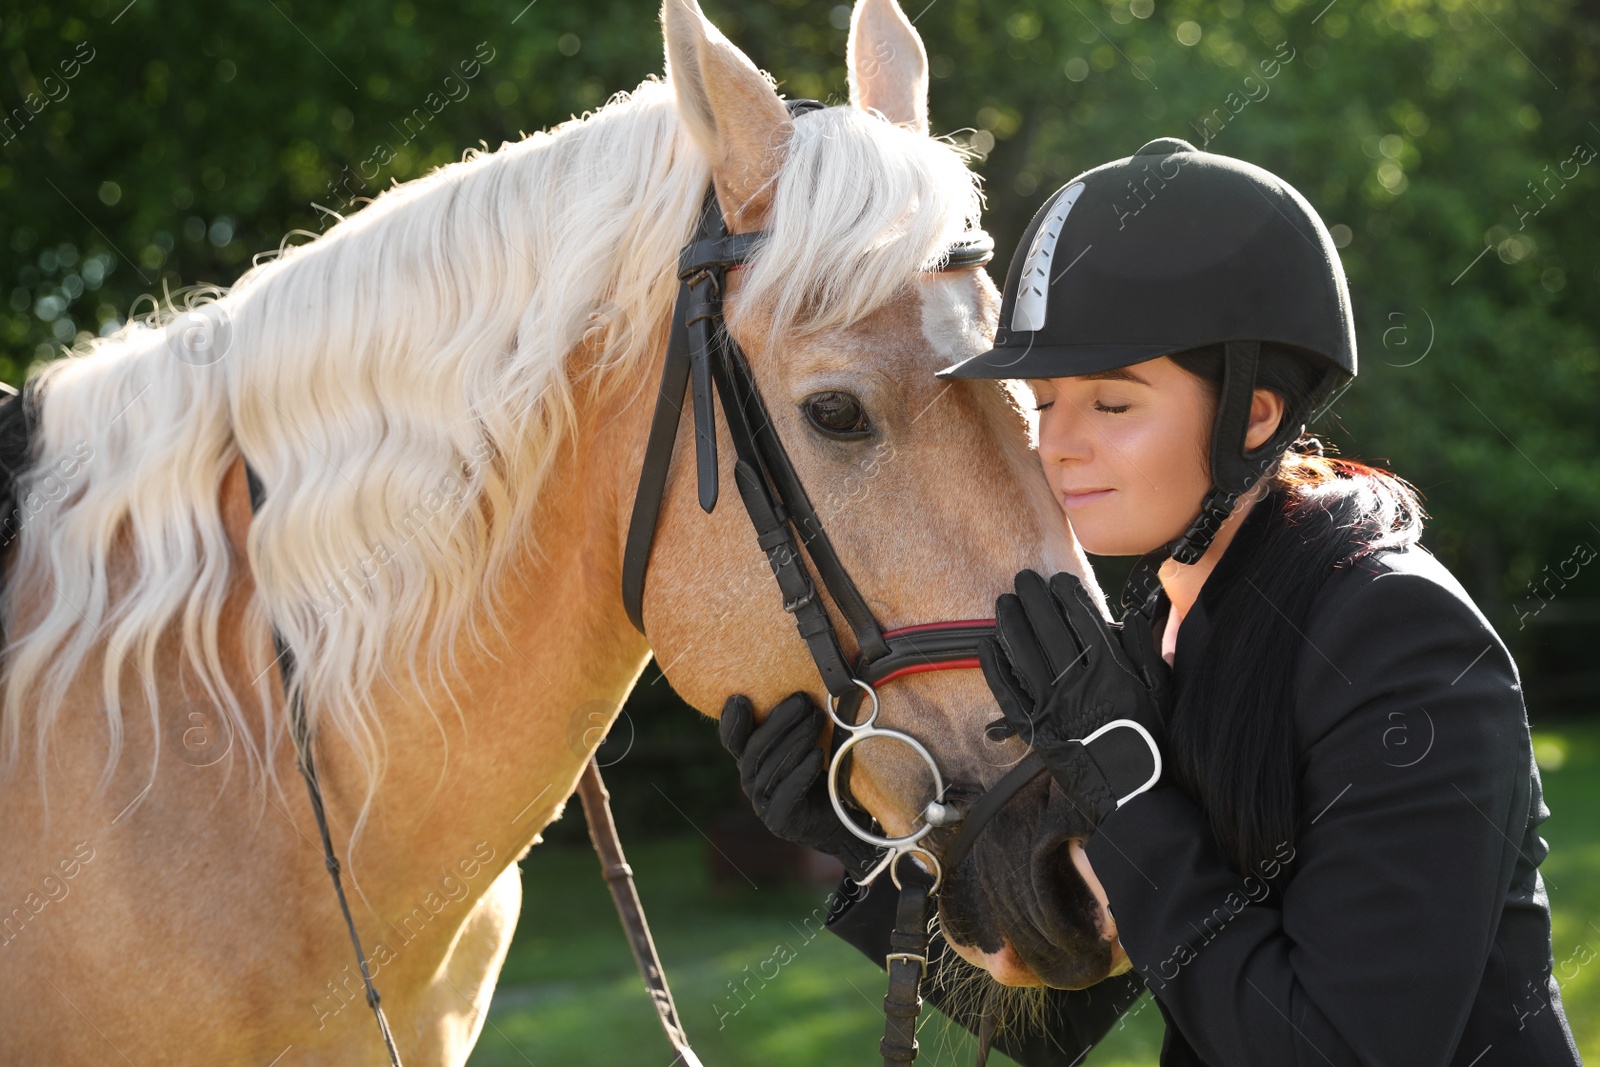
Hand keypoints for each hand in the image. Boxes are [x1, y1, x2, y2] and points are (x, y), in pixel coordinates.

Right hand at [719, 692, 880, 878]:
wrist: (843, 817)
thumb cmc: (825, 771)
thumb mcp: (808, 741)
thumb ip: (797, 720)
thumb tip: (806, 685)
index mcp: (752, 760)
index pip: (733, 739)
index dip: (732, 721)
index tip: (740, 698)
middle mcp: (751, 781)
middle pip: (755, 749)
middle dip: (779, 721)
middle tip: (802, 701)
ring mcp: (763, 803)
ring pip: (772, 767)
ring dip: (796, 740)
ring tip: (816, 720)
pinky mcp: (780, 820)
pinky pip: (788, 793)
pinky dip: (802, 772)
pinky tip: (818, 755)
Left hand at [979, 570, 1170, 827]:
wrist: (1131, 793)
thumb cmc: (1150, 741)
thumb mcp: (1161, 692)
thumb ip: (1147, 651)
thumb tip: (1134, 617)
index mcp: (1110, 669)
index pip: (1083, 620)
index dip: (1068, 596)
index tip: (1058, 581)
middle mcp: (1077, 681)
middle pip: (1049, 629)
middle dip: (1034, 599)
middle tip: (1023, 579)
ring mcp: (1052, 704)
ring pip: (1024, 653)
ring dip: (1011, 623)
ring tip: (1005, 602)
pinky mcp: (1034, 728)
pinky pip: (1007, 691)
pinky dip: (994, 667)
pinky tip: (986, 644)